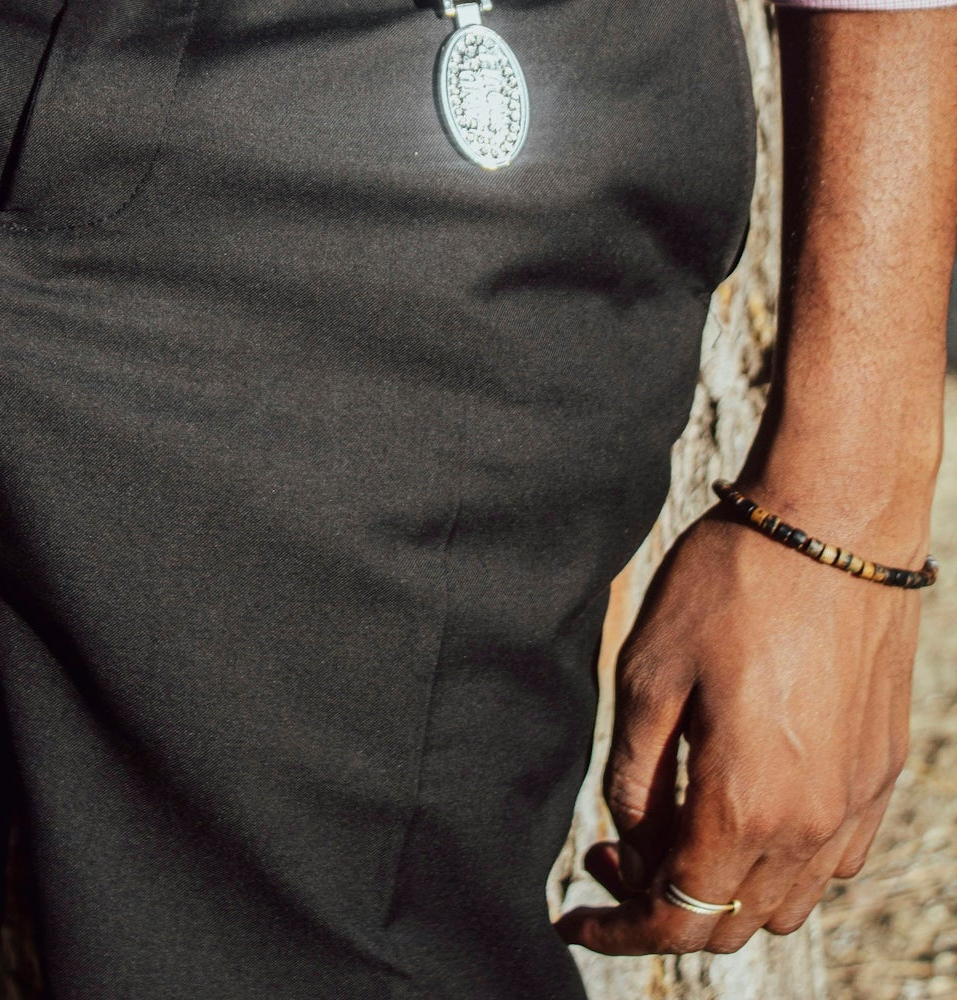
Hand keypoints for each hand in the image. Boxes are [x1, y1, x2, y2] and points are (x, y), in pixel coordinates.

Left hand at [557, 508, 921, 954]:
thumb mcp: (647, 671)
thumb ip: (633, 773)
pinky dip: (784, 861)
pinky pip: (833, 858)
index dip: (618, 930)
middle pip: (730, 924)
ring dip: (726, 890)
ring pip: (786, 902)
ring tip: (678, 828)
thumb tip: (631, 835)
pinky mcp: (880, 768)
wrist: (833, 525)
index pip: (676, 919)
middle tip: (613, 851)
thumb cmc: (731, 584)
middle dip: (662, 908)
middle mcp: (810, 824)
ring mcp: (854, 800)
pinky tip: (745, 805)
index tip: (575, 915)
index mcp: (743, 806)